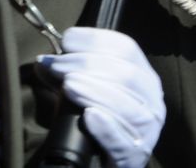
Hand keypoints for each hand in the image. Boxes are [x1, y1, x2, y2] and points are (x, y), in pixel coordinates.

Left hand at [36, 27, 163, 167]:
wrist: (107, 162)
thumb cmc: (100, 122)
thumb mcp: (86, 92)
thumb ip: (68, 74)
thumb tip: (43, 62)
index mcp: (144, 76)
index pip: (126, 49)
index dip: (96, 40)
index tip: (67, 40)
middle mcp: (152, 100)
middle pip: (125, 74)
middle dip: (87, 64)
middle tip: (56, 65)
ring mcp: (147, 130)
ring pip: (125, 105)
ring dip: (94, 91)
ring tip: (68, 85)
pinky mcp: (135, 156)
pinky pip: (122, 141)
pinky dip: (105, 127)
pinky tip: (88, 117)